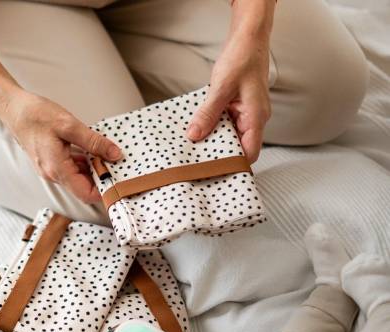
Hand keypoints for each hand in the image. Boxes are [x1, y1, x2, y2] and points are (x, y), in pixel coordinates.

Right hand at [0, 89, 121, 203]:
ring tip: (106, 153)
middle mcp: (53, 175)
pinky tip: (92, 149)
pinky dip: (84, 163)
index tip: (119, 178)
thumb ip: (93, 142)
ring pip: (78, 179)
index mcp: (57, 169)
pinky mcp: (51, 163)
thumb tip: (115, 154)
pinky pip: (72, 170)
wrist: (13, 109)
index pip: (86, 194)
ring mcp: (51, 170)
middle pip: (84, 188)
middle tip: (116, 162)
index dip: (104, 191)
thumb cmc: (36, 115)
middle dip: (101, 178)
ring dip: (93, 170)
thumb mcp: (69, 125)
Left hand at [187, 31, 271, 162]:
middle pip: (240, 148)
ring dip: (216, 141)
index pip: (250, 153)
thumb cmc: (242, 58)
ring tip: (197, 150)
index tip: (215, 172)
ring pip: (231, 137)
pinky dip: (215, 128)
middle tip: (200, 163)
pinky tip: (201, 131)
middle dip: (221, 155)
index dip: (235, 165)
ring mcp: (248, 114)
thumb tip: (194, 135)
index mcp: (256, 117)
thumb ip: (208, 113)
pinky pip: (227, 125)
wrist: (248, 38)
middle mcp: (255, 119)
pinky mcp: (239, 109)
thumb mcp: (221, 88)